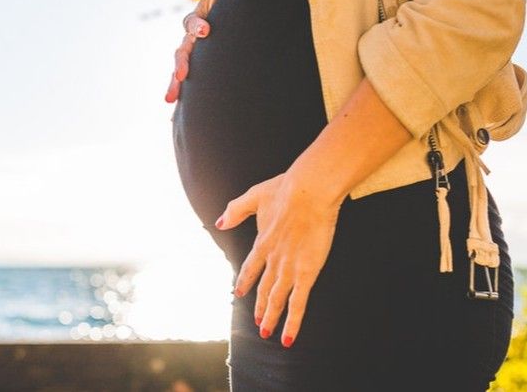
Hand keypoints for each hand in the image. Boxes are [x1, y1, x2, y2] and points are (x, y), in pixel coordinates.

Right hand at [164, 0, 233, 102]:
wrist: (212, 20)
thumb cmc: (221, 8)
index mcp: (197, 21)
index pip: (194, 22)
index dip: (199, 26)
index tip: (207, 31)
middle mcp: (188, 40)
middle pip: (181, 51)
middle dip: (181, 63)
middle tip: (182, 75)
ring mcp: (187, 57)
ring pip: (178, 71)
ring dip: (173, 85)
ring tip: (169, 100)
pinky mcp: (190, 72)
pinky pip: (183, 86)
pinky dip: (179, 99)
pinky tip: (172, 120)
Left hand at [214, 168, 341, 347]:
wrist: (308, 192)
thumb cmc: (286, 189)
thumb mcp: (255, 196)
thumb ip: (236, 210)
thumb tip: (219, 222)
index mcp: (262, 242)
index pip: (250, 268)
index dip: (245, 282)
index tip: (239, 293)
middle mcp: (272, 260)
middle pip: (264, 289)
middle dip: (259, 307)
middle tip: (257, 322)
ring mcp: (289, 269)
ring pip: (277, 301)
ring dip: (271, 318)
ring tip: (266, 332)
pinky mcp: (306, 273)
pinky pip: (298, 304)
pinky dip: (292, 322)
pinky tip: (287, 337)